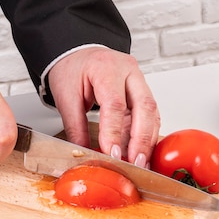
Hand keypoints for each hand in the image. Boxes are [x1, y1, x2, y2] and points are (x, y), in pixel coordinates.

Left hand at [48, 47, 159, 166]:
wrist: (78, 54)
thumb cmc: (72, 69)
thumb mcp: (65, 97)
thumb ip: (76, 127)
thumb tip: (85, 154)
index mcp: (106, 68)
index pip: (115, 104)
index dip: (115, 132)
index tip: (112, 154)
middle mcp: (129, 72)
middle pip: (145, 107)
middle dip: (142, 140)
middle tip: (135, 163)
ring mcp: (139, 82)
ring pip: (152, 113)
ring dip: (147, 141)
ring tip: (139, 163)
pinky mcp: (141, 94)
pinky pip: (150, 116)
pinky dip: (146, 137)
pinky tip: (140, 153)